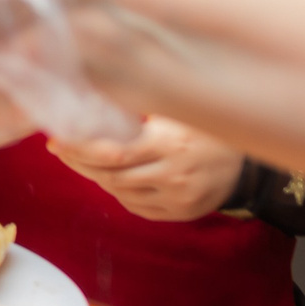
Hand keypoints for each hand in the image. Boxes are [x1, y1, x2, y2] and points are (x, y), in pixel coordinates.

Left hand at [49, 115, 243, 220]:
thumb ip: (137, 107)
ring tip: (80, 160)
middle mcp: (173, 176)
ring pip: (121, 193)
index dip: (79, 149)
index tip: (55, 139)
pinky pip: (138, 207)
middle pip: (111, 176)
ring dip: (96, 177)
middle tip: (60, 149)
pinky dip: (119, 192)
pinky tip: (110, 176)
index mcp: (169, 145)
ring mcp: (179, 200)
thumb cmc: (205, 127)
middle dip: (80, 163)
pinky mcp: (182, 214)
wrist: (249, 160)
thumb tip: (91, 90)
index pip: (112, 152)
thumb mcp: (175, 110)